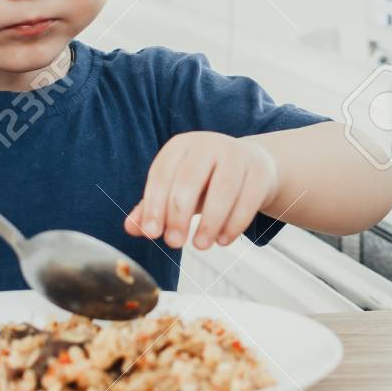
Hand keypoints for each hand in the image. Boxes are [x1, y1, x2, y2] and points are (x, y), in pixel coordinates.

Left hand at [125, 131, 278, 249]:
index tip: (151, 233)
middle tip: (173, 243)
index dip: (154, 205)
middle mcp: (208, 145)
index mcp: (181, 146)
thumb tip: (131, 228)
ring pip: (222, 190)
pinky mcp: (260, 171)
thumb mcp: (177, 189)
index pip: (162, 174)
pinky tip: (223, 240)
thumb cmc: (206, 180)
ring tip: (200, 245)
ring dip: (209, 222)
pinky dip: (234, 224)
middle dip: (178, 215)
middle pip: (189, 180)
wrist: (251, 165)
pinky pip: (247, 199)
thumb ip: (153, 207)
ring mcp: (237, 155)